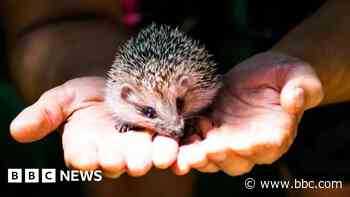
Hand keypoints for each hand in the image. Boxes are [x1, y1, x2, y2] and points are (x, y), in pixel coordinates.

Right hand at [10, 77, 178, 176]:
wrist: (117, 82)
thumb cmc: (87, 93)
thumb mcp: (64, 97)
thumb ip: (45, 113)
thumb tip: (17, 130)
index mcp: (85, 146)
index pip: (82, 157)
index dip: (84, 157)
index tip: (86, 156)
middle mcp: (111, 152)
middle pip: (116, 161)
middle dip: (124, 160)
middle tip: (133, 160)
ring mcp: (137, 147)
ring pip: (144, 157)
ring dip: (154, 157)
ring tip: (163, 154)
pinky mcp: (159, 138)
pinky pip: (166, 148)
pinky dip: (173, 149)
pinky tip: (178, 148)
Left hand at [190, 51, 323, 175]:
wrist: (262, 72)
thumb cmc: (285, 74)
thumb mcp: (299, 74)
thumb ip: (302, 88)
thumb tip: (295, 98)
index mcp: (276, 135)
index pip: (266, 148)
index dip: (252, 149)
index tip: (237, 144)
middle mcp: (251, 144)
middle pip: (236, 161)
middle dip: (219, 157)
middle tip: (203, 152)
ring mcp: (229, 139)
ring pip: (214, 159)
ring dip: (198, 158)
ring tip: (185, 153)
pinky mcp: (211, 130)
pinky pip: (198, 144)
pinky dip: (187, 145)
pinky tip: (178, 139)